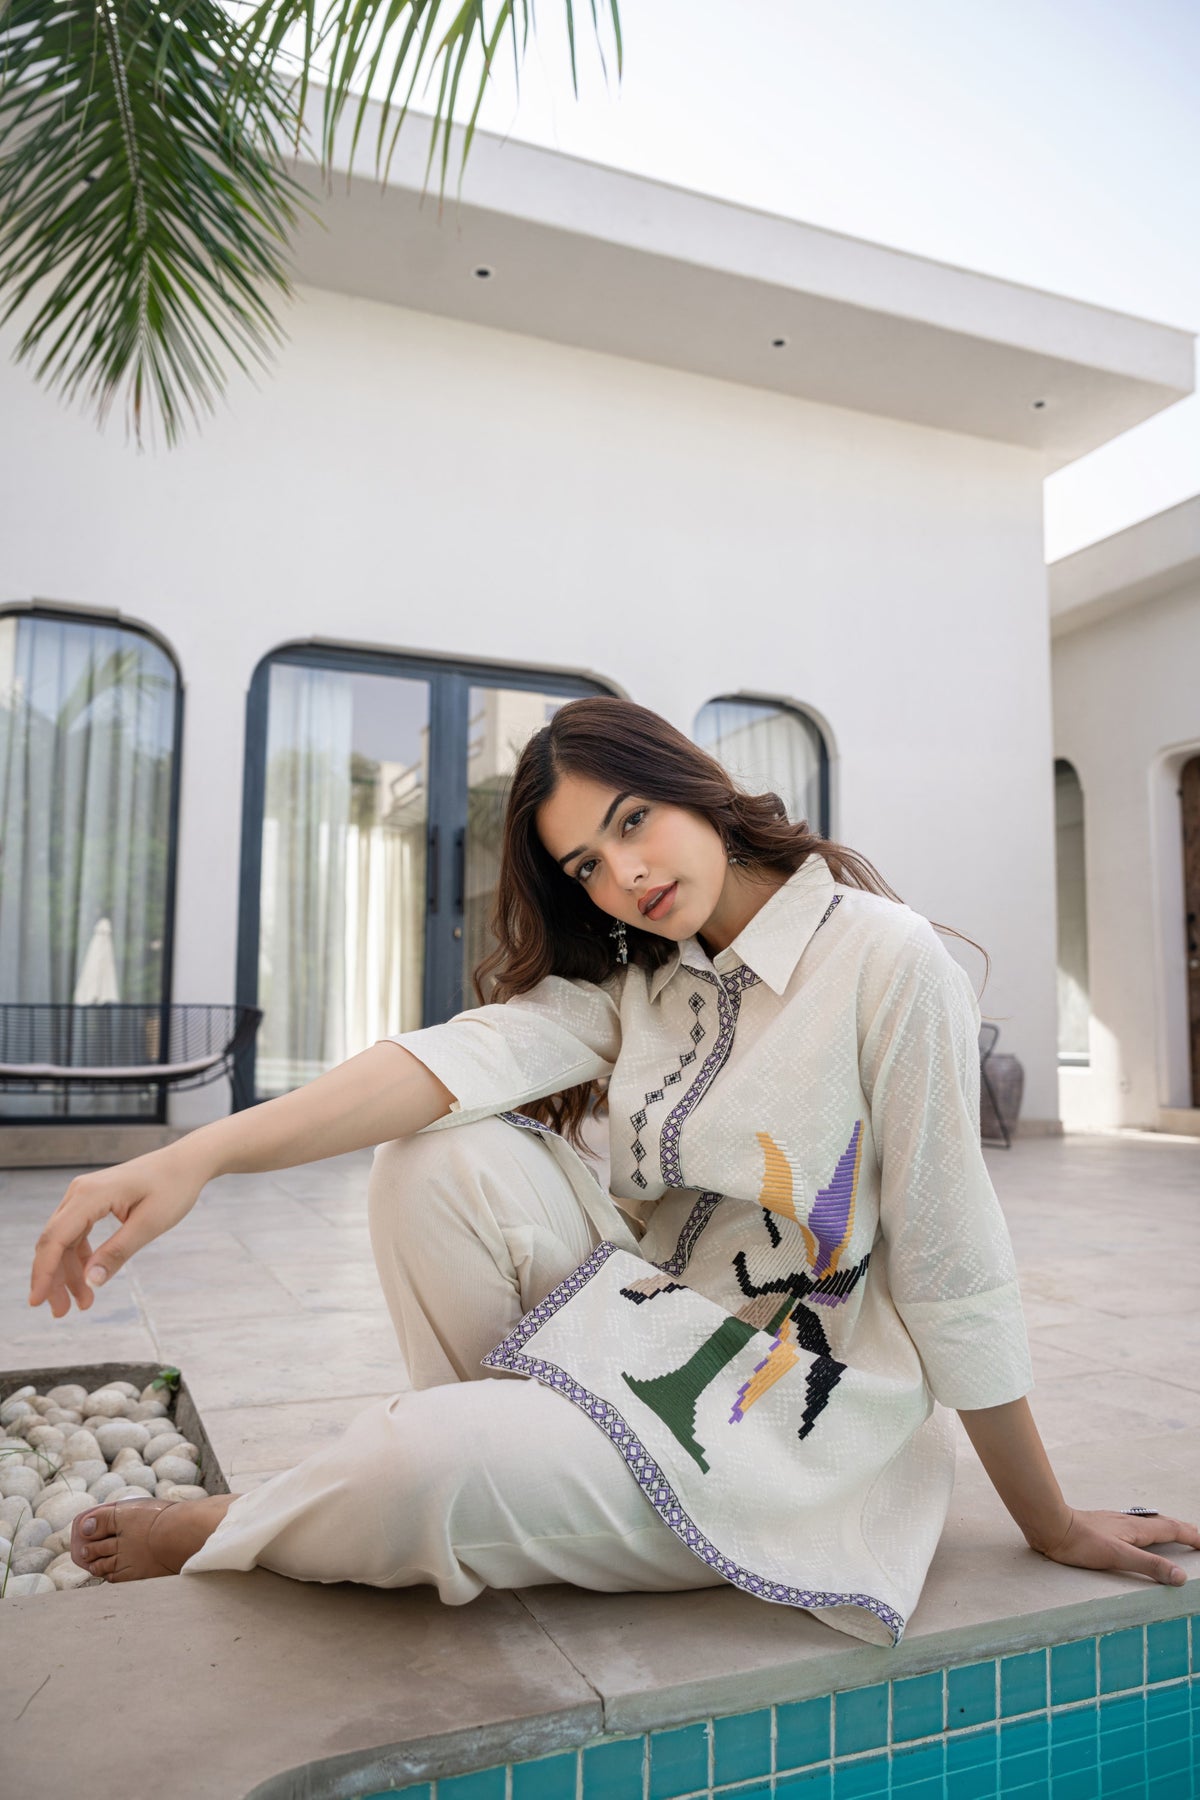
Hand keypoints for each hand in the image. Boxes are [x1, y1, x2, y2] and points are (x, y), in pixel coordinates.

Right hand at [28, 1146, 208, 1316]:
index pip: (55, 1238)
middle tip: (61, 1312)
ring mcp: (84, 1195)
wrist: (186, 1163)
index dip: (43, 1272)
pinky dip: (80, 1259)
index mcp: (91, 1195)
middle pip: (54, 1242)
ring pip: (64, 1241)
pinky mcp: (92, 1201)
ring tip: (82, 1303)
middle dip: (53, 1279)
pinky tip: (88, 1280)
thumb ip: (118, 1252)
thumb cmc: (173, 1188)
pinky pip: (76, 1234)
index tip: (37, 1302)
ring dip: (68, 1273)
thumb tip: (90, 1282)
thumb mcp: (149, 1225)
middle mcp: (80, 1192)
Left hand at [1031, 1507, 1199, 1587]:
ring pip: (1146, 1523)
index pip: (1171, 1529)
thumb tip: (1180, 1577)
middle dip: (1181, 1529)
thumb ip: (1150, 1566)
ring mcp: (1114, 1522)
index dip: (1190, 1535)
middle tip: (1195, 1535)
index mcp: (1136, 1529)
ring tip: (1170, 1531)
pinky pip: (1132, 1525)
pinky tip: (1133, 1533)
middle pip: (1161, 1523)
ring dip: (1163, 1527)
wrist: (1051, 1526)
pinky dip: (1144, 1529)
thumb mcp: (1119, 1557)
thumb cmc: (1082, 1543)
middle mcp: (1127, 1522)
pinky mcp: (1102, 1525)